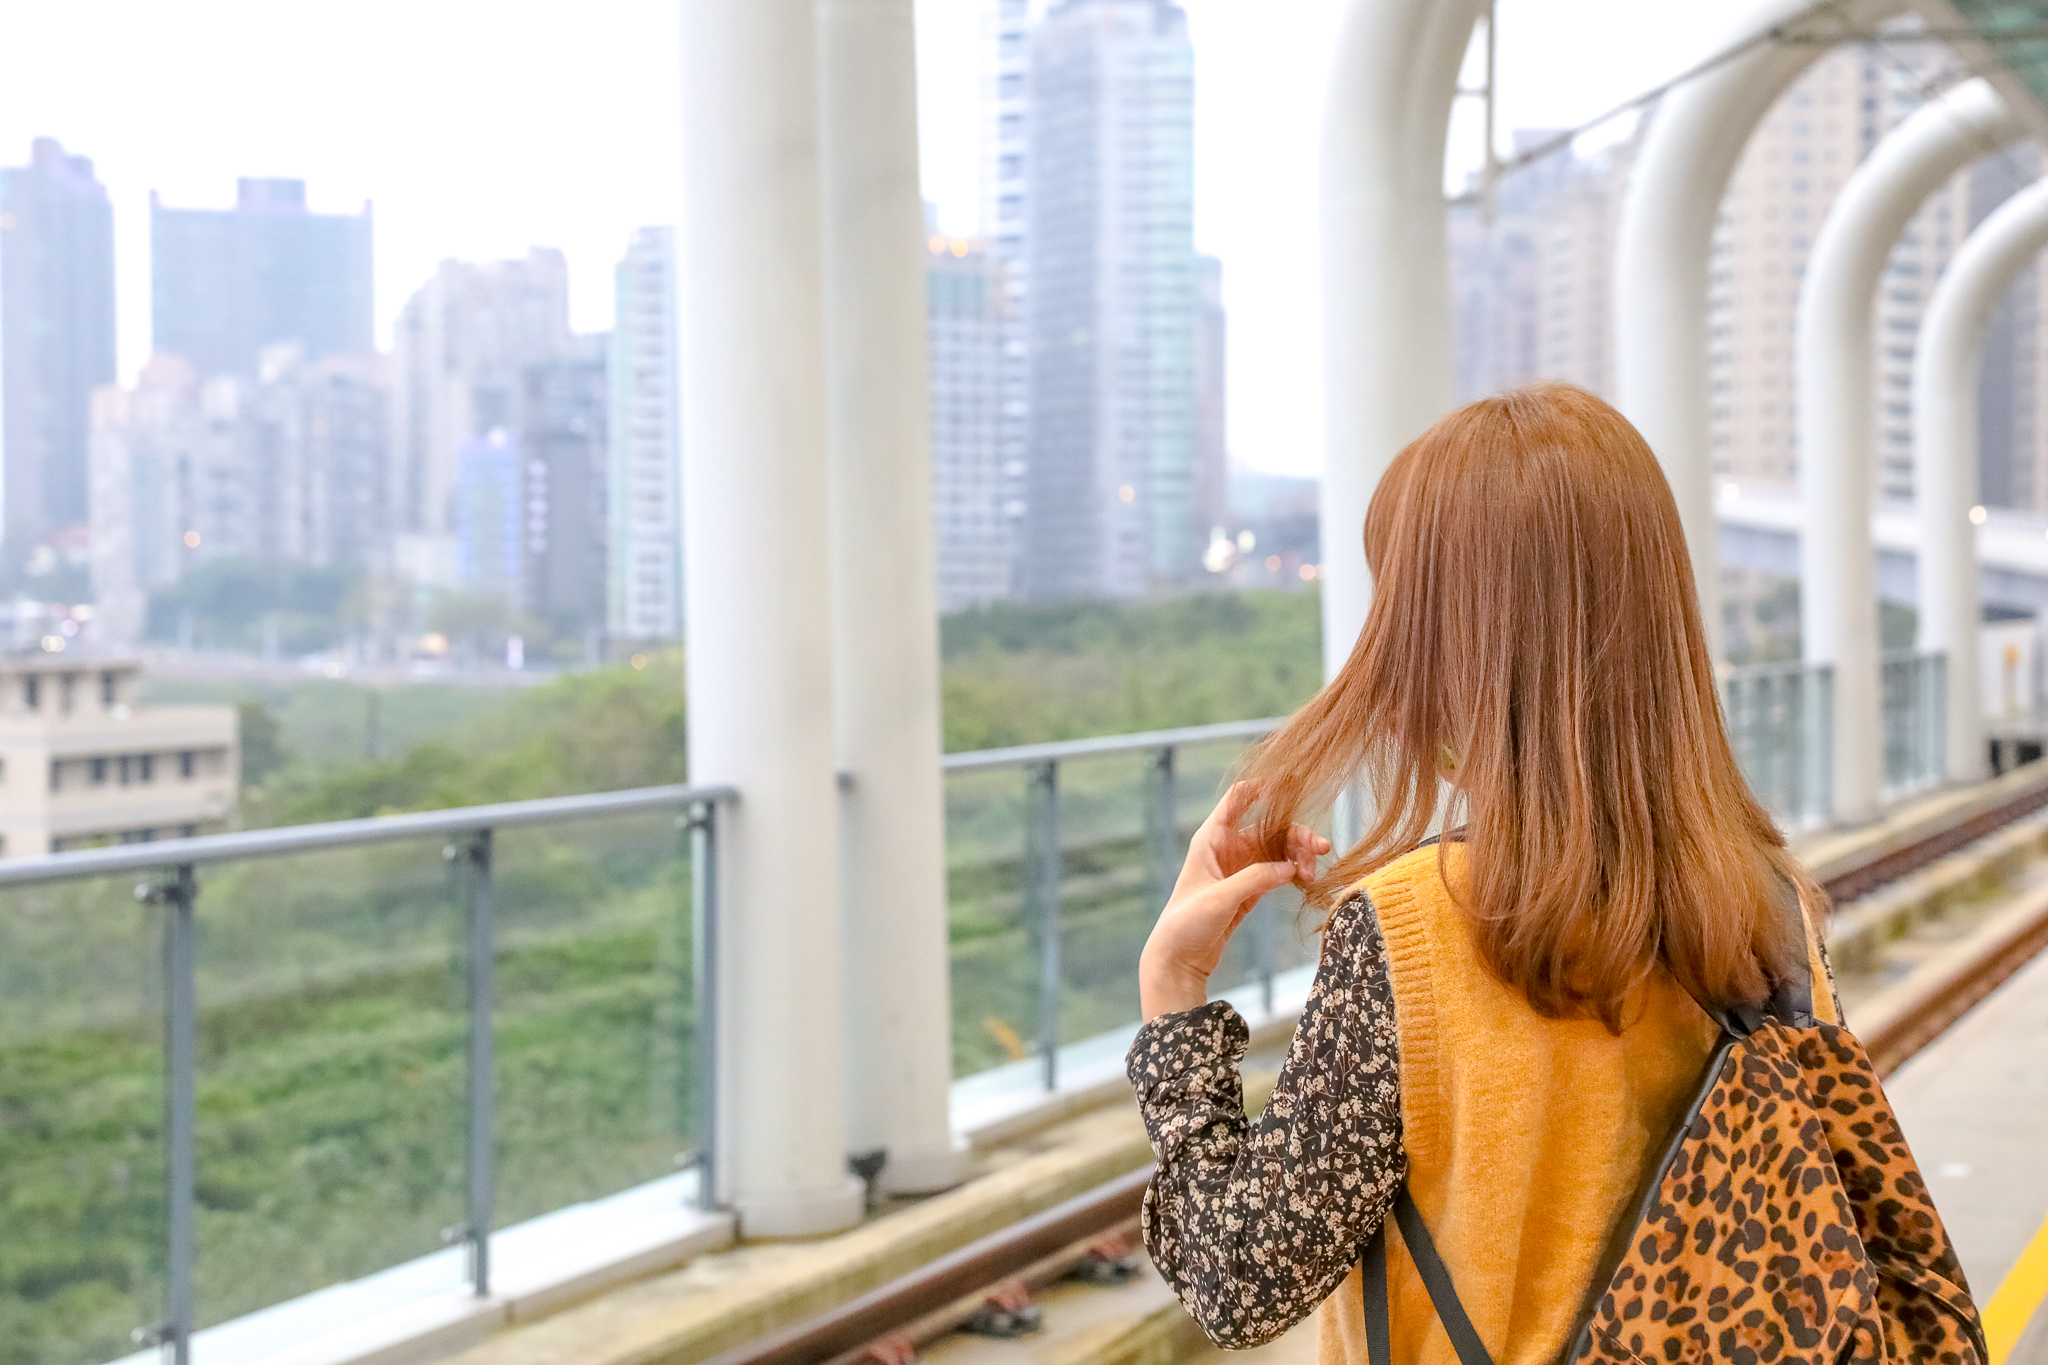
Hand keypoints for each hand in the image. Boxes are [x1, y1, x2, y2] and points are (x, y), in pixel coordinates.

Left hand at [1139, 781, 1329, 1019]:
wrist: (1177, 960)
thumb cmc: (1187, 923)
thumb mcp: (1221, 898)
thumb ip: (1255, 879)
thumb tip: (1291, 867)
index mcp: (1211, 839)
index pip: (1238, 799)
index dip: (1263, 787)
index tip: (1291, 785)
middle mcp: (1226, 848)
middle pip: (1270, 827)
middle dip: (1297, 835)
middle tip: (1320, 852)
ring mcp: (1238, 869)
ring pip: (1277, 850)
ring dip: (1298, 857)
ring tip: (1310, 876)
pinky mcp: (1247, 890)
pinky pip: (1277, 871)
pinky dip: (1292, 873)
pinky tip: (1305, 881)